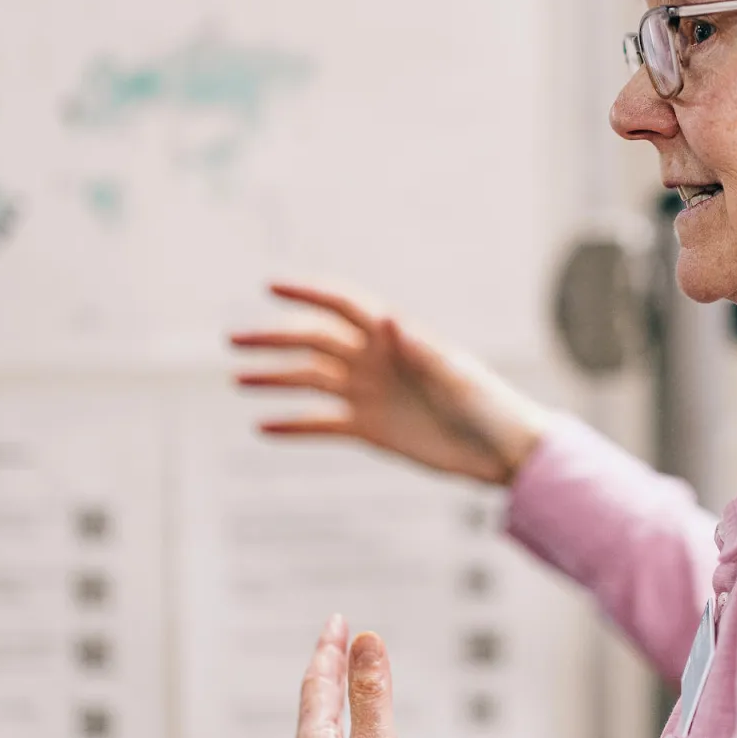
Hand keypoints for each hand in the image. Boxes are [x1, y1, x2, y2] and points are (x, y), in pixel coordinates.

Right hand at [232, 284, 549, 486]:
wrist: (501, 451)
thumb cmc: (487, 403)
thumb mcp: (454, 373)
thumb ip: (419, 347)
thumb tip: (386, 318)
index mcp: (395, 336)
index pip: (344, 306)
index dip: (308, 294)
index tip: (270, 286)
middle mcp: (375, 360)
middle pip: (315, 342)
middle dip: (275, 339)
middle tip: (235, 341)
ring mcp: (368, 394)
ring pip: (311, 380)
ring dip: (275, 379)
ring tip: (238, 379)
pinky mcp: (368, 428)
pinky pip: (322, 423)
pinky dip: (293, 424)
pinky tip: (263, 427)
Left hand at [291, 616, 429, 737]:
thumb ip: (372, 694)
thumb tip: (366, 643)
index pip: (317, 686)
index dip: (329, 649)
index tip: (337, 621)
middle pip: (316, 708)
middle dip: (330, 671)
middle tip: (339, 641)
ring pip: (323, 733)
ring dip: (336, 701)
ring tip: (344, 685)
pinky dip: (346, 732)